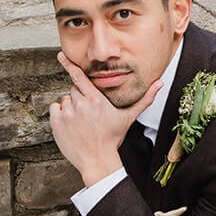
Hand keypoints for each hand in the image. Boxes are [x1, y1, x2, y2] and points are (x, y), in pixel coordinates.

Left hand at [49, 58, 161, 185]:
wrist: (97, 160)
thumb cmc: (113, 138)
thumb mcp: (129, 117)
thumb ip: (144, 99)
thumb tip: (159, 83)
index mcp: (96, 100)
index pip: (80, 76)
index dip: (70, 64)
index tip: (62, 54)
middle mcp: (80, 105)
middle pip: (74, 90)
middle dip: (81, 97)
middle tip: (89, 113)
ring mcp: (68, 114)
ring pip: (65, 100)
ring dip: (72, 107)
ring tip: (82, 121)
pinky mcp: (57, 123)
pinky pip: (56, 109)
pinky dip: (61, 114)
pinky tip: (72, 124)